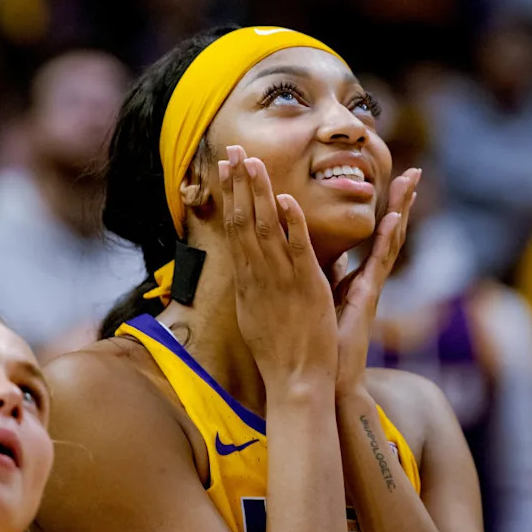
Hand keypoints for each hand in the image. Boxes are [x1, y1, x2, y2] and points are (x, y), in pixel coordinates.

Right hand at [219, 145, 338, 393]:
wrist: (293, 380)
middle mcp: (257, 275)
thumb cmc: (277, 352)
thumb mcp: (255, 314)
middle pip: (242, 220)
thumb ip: (256, 286)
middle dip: (238, 184)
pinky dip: (289, 223)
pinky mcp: (304, 286)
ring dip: (258, 193)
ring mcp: (279, 280)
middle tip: (233, 151)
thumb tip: (253, 267)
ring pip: (264, 228)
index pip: (234, 229)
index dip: (230, 196)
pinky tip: (285, 199)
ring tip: (253, 162)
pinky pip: (295, 249)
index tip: (226, 170)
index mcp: (247, 280)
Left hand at [331, 168, 420, 396]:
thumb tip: (318, 252)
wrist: (321, 377)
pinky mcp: (368, 297)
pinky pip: (379, 263)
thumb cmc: (319, 342)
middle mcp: (368, 279)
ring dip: (401, 211)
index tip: (391, 181)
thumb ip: (323, 276)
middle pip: (388, 232)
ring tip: (410, 182)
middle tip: (413, 172)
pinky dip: (387, 239)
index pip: (371, 235)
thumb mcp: (317, 299)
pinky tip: (394, 218)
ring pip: (390, 241)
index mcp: (354, 277)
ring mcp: (371, 287)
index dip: (383, 209)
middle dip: (400, 202)